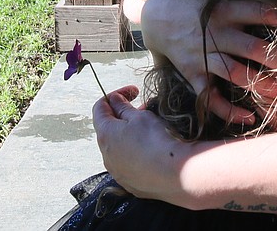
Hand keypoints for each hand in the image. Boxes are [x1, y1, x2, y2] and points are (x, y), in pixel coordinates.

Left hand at [94, 86, 190, 201]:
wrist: (176, 174)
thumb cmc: (156, 141)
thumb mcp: (139, 116)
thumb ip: (123, 106)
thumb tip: (115, 101)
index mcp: (104, 135)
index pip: (100, 108)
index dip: (115, 95)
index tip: (132, 92)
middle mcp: (106, 156)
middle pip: (109, 129)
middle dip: (124, 115)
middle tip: (144, 110)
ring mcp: (117, 172)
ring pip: (119, 148)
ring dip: (130, 135)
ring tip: (150, 129)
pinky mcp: (130, 184)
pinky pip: (129, 164)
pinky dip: (137, 153)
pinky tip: (152, 150)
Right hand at [140, 0, 276, 123]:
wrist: (154, 13)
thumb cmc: (195, 1)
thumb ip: (247, 0)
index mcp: (226, 7)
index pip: (265, 12)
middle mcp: (216, 30)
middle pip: (255, 48)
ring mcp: (202, 53)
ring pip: (236, 73)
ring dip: (262, 86)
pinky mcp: (190, 71)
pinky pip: (209, 95)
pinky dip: (227, 109)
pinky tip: (248, 117)